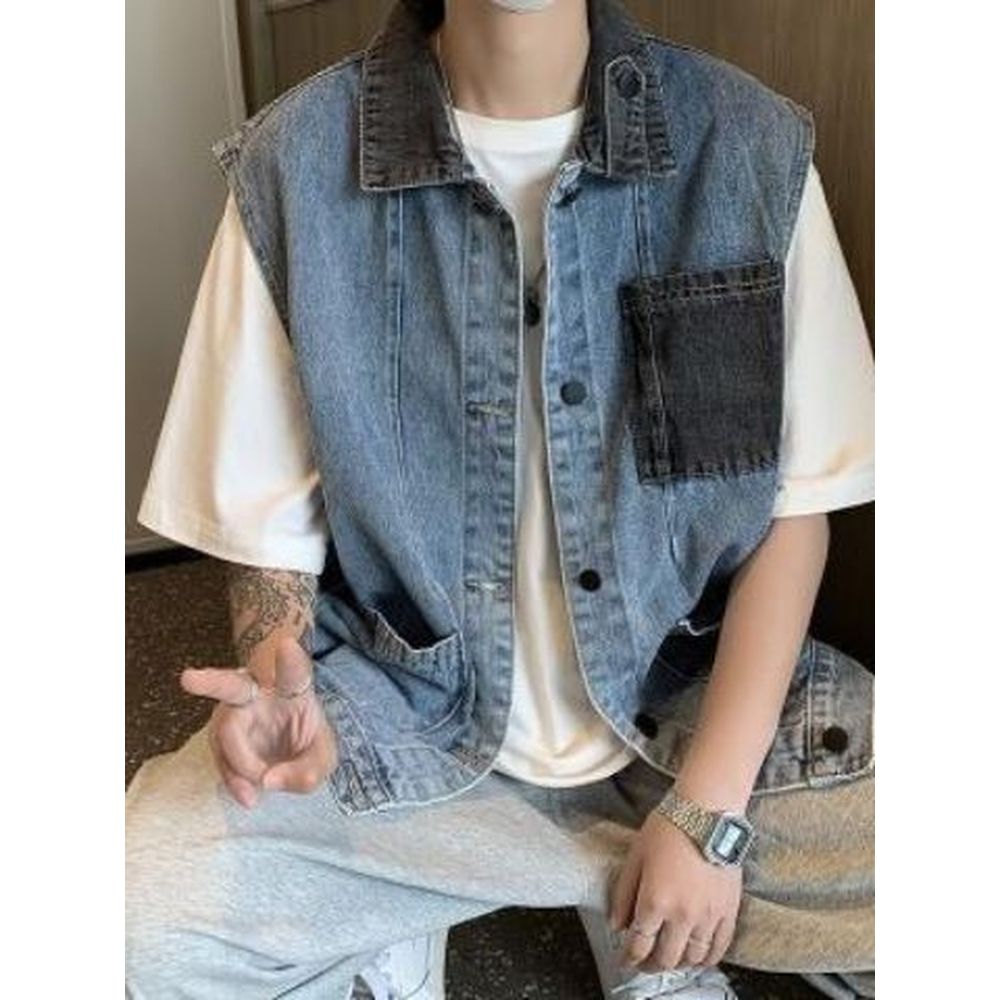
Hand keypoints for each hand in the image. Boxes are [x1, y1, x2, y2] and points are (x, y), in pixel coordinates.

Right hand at [179, 636, 338, 808]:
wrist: (285, 742)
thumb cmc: (306, 740)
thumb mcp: (322, 756)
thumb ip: (308, 770)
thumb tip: (268, 781)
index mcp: (291, 686)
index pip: (293, 670)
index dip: (290, 658)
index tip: (287, 643)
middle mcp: (256, 692)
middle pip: (231, 684)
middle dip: (211, 681)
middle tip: (188, 679)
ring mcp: (232, 711)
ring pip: (225, 734)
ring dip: (240, 766)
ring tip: (256, 793)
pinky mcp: (219, 735)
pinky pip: (220, 757)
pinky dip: (233, 779)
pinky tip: (248, 795)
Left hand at [608, 808, 741, 972]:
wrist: (707, 811)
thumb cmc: (668, 827)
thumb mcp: (635, 856)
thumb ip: (623, 894)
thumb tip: (616, 924)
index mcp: (654, 901)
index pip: (639, 944)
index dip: (629, 957)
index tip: (625, 960)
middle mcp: (682, 915)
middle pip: (665, 958)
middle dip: (650, 965)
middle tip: (644, 962)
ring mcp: (708, 916)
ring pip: (692, 958)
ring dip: (678, 963)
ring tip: (669, 958)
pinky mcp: (728, 911)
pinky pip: (719, 947)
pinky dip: (707, 958)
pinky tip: (698, 956)